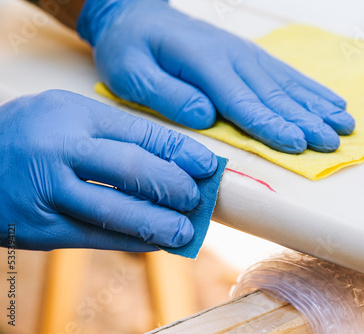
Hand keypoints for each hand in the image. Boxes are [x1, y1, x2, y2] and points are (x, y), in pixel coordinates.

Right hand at [0, 90, 216, 250]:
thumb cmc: (28, 134)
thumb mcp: (67, 114)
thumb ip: (112, 132)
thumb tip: (169, 159)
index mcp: (73, 115)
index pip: (140, 133)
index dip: (180, 152)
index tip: (208, 165)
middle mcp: (60, 150)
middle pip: (132, 170)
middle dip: (173, 186)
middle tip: (197, 197)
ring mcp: (48, 191)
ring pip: (115, 211)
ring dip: (158, 224)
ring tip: (186, 230)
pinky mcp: (41, 228)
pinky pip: (95, 237)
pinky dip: (131, 241)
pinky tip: (155, 243)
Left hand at [77, 0, 354, 153]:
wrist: (138, 16)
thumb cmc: (131, 50)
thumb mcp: (132, 74)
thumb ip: (167, 95)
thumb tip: (205, 115)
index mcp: (204, 63)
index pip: (242, 101)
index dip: (271, 124)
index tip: (299, 144)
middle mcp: (233, 57)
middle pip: (274, 95)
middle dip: (306, 121)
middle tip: (333, 143)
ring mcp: (245, 54)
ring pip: (288, 84)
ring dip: (317, 106)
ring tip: (345, 124)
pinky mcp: (250, 57)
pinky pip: (286, 73)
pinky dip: (311, 89)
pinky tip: (332, 100)